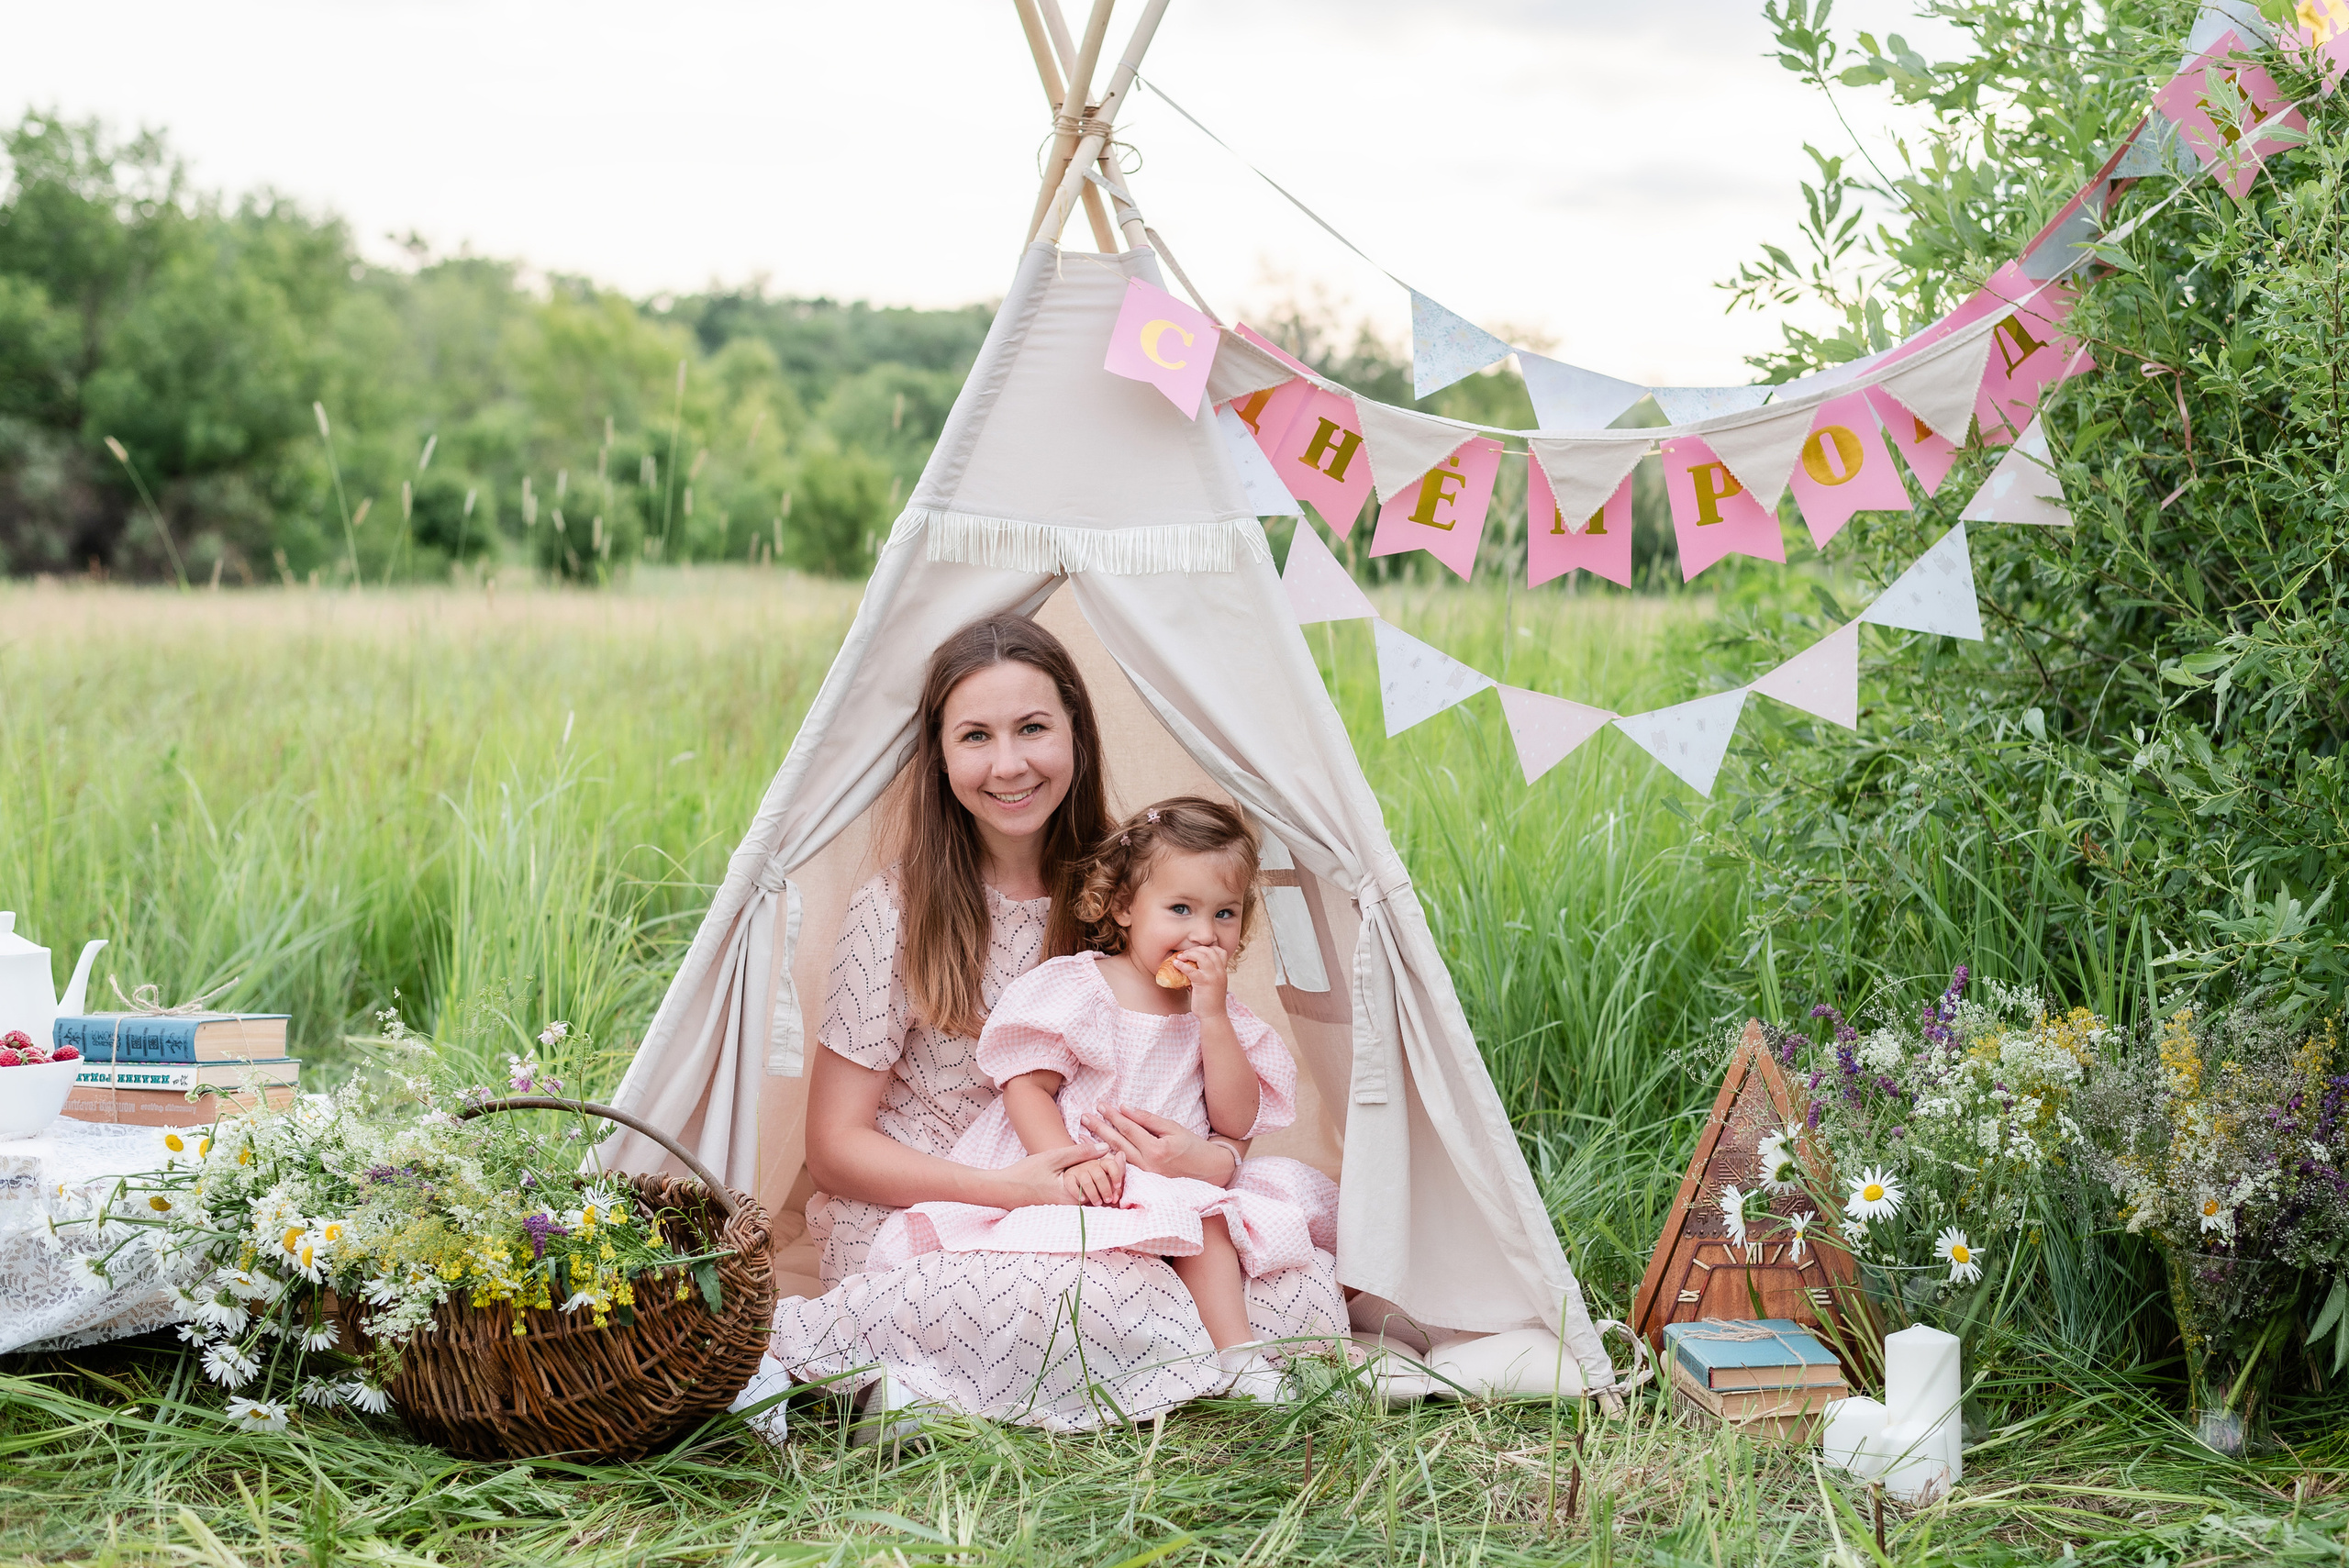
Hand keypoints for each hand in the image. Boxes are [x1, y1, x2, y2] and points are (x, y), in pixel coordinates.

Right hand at [996, 1142, 1121, 1207]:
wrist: (1005, 1189)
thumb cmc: (1027, 1172)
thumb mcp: (1053, 1158)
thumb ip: (1080, 1153)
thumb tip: (1106, 1148)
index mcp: (1073, 1196)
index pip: (1105, 1188)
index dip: (1116, 1174)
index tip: (1120, 1159)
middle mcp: (1073, 1207)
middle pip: (1104, 1196)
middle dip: (1114, 1180)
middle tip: (1119, 1162)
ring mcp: (1069, 1209)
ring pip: (1096, 1198)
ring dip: (1104, 1184)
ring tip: (1108, 1168)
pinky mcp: (1065, 1207)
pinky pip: (1086, 1199)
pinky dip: (1093, 1187)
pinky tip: (1092, 1174)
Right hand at [1060, 1155, 1122, 1205]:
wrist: (1057, 1183)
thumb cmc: (1081, 1179)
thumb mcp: (1102, 1175)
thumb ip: (1114, 1168)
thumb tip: (1121, 1154)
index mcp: (1096, 1162)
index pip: (1109, 1164)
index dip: (1116, 1174)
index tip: (1118, 1186)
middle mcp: (1085, 1165)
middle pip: (1099, 1175)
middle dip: (1106, 1189)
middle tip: (1108, 1200)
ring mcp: (1074, 1171)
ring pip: (1087, 1181)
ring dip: (1094, 1194)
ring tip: (1097, 1203)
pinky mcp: (1064, 1179)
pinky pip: (1071, 1184)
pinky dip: (1078, 1193)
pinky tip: (1082, 1200)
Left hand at [1082, 1104, 1242, 1186]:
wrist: (1208, 1170)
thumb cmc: (1192, 1146)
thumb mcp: (1173, 1128)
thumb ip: (1147, 1119)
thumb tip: (1125, 1108)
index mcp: (1156, 1149)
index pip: (1129, 1128)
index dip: (1113, 1115)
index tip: (1101, 1105)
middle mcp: (1147, 1164)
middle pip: (1118, 1142)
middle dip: (1099, 1128)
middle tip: (1084, 1117)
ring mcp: (1145, 1176)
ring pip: (1116, 1157)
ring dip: (1099, 1144)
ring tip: (1082, 1134)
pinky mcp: (1144, 1182)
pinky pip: (1123, 1167)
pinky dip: (1108, 1158)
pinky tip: (1098, 1152)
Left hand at [1169, 942, 1230, 1008]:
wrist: (1213, 1015)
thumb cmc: (1210, 1001)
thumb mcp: (1213, 984)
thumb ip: (1206, 974)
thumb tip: (1190, 967)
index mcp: (1223, 971)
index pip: (1220, 951)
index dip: (1208, 948)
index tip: (1197, 951)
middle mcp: (1220, 972)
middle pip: (1209, 951)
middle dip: (1196, 949)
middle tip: (1185, 953)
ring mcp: (1213, 976)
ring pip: (1202, 956)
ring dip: (1189, 954)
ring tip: (1181, 957)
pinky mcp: (1203, 982)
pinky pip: (1191, 970)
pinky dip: (1182, 965)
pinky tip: (1176, 964)